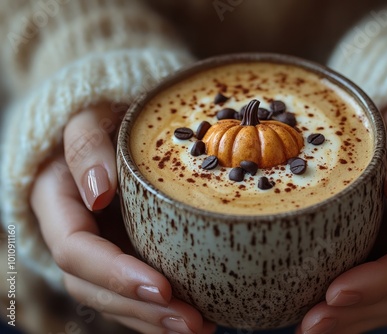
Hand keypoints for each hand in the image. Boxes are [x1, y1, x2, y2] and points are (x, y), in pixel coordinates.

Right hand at [31, 104, 215, 333]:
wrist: (104, 124)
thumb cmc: (98, 115)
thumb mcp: (87, 117)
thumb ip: (85, 146)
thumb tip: (99, 192)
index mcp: (56, 203)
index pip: (77, 251)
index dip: (115, 274)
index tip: (161, 288)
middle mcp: (73, 233)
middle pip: (96, 287)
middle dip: (142, 310)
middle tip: (191, 322)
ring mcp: (97, 246)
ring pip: (114, 298)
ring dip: (154, 319)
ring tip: (201, 327)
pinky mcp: (121, 250)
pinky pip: (132, 290)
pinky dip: (158, 309)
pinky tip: (195, 317)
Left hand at [296, 98, 386, 333]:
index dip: (381, 281)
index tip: (337, 290)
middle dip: (357, 313)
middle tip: (311, 324)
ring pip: (384, 300)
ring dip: (348, 321)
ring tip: (306, 328)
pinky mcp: (380, 250)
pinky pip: (368, 289)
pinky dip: (344, 308)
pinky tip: (310, 313)